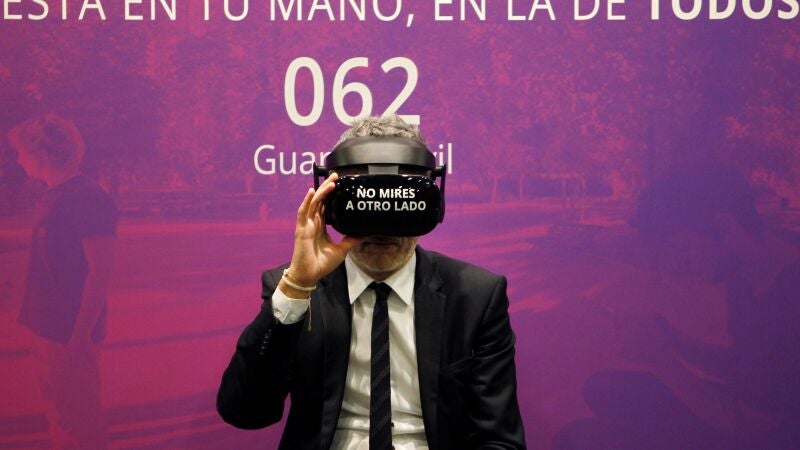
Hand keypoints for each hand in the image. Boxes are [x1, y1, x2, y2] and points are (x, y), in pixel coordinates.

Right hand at [284, 173, 362, 290]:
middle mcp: (313, 223)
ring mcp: (306, 225)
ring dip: (321, 191)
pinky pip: (303, 212)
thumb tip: (365, 233)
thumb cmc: (321, 264)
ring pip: (313, 203)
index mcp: (320, 226)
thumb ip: (351, 240)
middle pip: (320, 201)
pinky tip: (312, 192)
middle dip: (327, 188)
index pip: (326, 206)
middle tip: (336, 175)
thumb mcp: (341, 250)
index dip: (331, 195)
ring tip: (331, 181)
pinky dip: (307, 201)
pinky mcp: (301, 230)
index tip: (339, 184)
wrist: (309, 276)